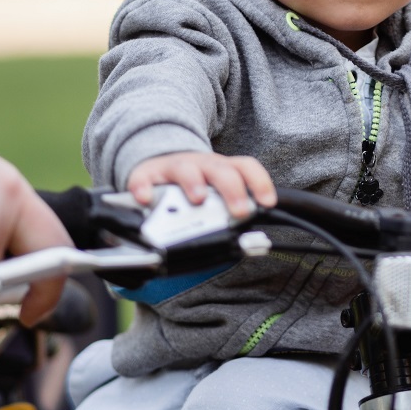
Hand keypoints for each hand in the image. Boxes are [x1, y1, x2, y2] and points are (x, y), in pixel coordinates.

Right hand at [126, 152, 276, 217]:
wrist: (160, 164)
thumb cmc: (195, 186)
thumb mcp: (215, 196)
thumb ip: (229, 215)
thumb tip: (247, 245)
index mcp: (222, 170)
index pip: (246, 168)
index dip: (260, 183)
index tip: (267, 203)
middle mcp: (202, 165)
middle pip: (221, 170)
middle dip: (233, 189)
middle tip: (239, 211)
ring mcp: (174, 167)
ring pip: (186, 169)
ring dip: (194, 182)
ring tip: (197, 199)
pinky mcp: (147, 174)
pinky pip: (143, 178)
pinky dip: (143, 187)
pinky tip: (144, 199)